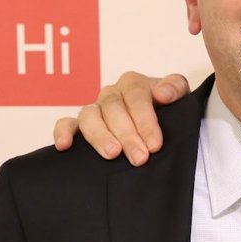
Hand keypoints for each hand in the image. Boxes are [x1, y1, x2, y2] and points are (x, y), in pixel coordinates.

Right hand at [52, 72, 189, 164]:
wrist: (160, 122)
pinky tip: (65, 145)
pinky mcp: (80, 124)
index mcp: (134, 83)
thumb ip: (174, 88)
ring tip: (112, 153)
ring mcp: (95, 108)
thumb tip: (162, 94)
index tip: (155, 144)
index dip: (146, 121)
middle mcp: (112, 93)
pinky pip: (66, 123)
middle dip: (128, 134)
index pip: (137, 97)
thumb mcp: (178, 97)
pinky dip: (62, 132)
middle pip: (114, 109)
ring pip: (89, 116)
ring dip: (100, 135)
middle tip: (140, 158)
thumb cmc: (167, 110)